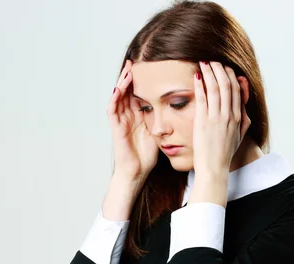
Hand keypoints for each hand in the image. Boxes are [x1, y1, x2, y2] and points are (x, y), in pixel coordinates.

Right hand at [107, 59, 158, 180]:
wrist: (136, 173)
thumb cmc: (147, 156)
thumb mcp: (159, 131)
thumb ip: (164, 118)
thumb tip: (181, 107)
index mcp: (138, 116)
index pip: (138, 92)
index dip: (142, 79)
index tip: (150, 65)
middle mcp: (127, 116)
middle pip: (127, 90)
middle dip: (130, 75)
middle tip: (135, 60)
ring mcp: (120, 121)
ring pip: (118, 96)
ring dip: (122, 83)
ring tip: (128, 70)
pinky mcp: (115, 128)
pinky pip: (112, 110)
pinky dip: (114, 98)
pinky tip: (118, 88)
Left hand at [192, 61, 250, 173]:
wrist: (214, 168)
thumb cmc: (225, 153)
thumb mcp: (239, 137)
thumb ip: (243, 121)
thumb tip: (244, 109)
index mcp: (238, 118)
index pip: (237, 91)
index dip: (231, 76)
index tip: (225, 67)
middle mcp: (229, 116)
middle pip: (227, 85)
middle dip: (220, 70)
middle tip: (213, 60)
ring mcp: (216, 119)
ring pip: (215, 89)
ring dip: (209, 73)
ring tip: (203, 63)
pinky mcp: (204, 122)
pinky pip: (202, 99)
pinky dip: (200, 85)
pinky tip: (196, 76)